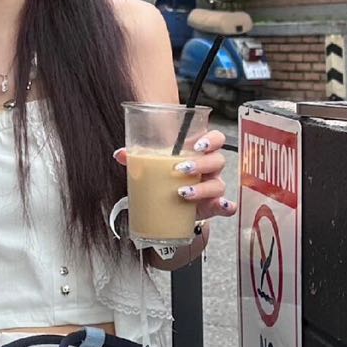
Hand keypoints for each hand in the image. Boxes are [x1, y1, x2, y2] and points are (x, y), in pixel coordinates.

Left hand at [112, 126, 236, 222]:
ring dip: (202, 188)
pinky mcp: (212, 207)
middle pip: (217, 160)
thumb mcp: (154, 168)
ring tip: (182, 193)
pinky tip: (222, 206)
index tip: (197, 145)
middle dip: (200, 164)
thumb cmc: (166, 179)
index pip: (215, 139)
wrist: (171, 206)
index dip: (211, 140)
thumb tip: (121, 154)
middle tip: (180, 169)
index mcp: (199, 153)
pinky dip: (226, 207)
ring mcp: (212, 188)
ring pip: (218, 184)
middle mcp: (210, 169)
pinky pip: (225, 206)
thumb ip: (139, 159)